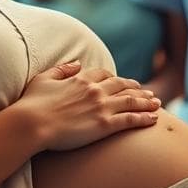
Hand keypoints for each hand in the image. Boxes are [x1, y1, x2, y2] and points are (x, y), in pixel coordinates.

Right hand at [18, 61, 160, 150]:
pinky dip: (144, 118)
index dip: (116, 78)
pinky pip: (130, 119)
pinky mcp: (104, 125)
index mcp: (81, 79)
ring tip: (156, 103)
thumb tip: (77, 62)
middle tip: (147, 92)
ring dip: (146, 101)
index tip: (123, 82)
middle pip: (122, 86)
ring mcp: (101, 107)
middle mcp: (95, 90)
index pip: (104, 75)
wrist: (31, 124)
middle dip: (137, 88)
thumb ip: (62, 69)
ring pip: (131, 101)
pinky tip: (154, 119)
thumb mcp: (44, 79)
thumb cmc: (32, 104)